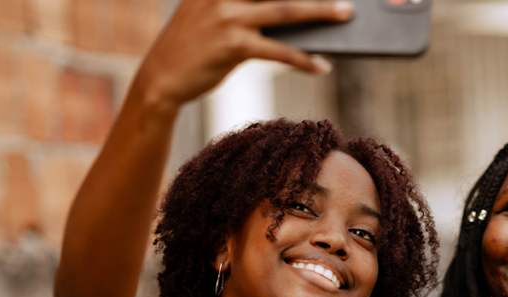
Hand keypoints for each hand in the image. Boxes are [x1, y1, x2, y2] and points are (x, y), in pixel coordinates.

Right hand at [135, 0, 353, 110]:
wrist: (161, 78)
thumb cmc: (195, 44)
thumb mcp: (213, 11)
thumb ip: (247, 4)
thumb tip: (296, 8)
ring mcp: (227, 16)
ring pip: (285, 11)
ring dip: (320, 11)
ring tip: (346, 12)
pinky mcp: (232, 45)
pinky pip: (278, 51)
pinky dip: (303, 59)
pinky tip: (321, 65)